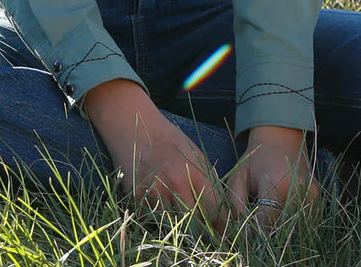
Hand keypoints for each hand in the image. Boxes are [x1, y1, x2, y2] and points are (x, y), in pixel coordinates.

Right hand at [84, 79, 223, 227]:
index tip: (224, 235)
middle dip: (200, 232)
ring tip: (179, 219)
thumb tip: (223, 214)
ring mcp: (155, 192)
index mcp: (195, 173)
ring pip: (173, 226)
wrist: (135, 126)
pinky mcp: (137, 198)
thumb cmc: (169, 141)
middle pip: (195, 224)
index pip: (214, 211)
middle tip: (203, 235)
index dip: (221, 227)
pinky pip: (153, 220)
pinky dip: (158, 219)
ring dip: (178, 227)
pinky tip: (159, 205)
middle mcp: (176, 184)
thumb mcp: (195, 156)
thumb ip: (207, 184)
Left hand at [229, 125, 317, 225]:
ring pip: (294, 228)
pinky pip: (304, 222)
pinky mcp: (318, 198)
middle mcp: (298, 191)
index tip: (245, 237)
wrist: (282, 136)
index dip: (254, 235)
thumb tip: (242, 233)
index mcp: (276, 183)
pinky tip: (281, 213)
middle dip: (267, 235)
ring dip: (280, 230)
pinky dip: (292, 223)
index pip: (266, 223)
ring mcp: (312, 195)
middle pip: (281, 229)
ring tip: (268, 219)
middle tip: (255, 229)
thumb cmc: (256, 157)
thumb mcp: (239, 175)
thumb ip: (236, 204)